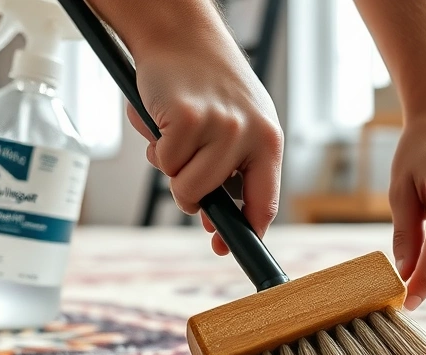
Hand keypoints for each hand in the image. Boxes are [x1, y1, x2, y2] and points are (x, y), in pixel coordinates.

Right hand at [126, 40, 282, 255]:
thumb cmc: (210, 85)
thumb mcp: (241, 125)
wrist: (184, 35)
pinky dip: (156, 147)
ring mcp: (219, 127)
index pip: (263, 203)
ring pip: (184, 186)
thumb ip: (236, 170)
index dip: (243, 233)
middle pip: (209, 200)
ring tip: (176, 136)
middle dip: (189, 196)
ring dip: (171, 170)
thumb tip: (215, 221)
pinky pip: (163, 161)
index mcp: (269, 142)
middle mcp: (249, 136)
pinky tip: (165, 120)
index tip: (225, 247)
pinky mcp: (186, 118)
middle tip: (184, 167)